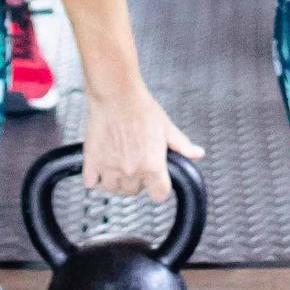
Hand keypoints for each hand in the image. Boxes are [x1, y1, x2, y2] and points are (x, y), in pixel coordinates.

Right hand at [81, 81, 203, 200]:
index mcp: (152, 166)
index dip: (159, 188)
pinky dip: (95, 177)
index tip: (156, 181)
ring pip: (112, 189)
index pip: (159, 195)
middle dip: (136, 181)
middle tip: (135, 163)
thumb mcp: (167, 127)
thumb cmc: (141, 107)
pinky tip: (100, 166)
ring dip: (115, 181)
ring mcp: (110, 168)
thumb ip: (182, 145)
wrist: (115, 94)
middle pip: (134, 192)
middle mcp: (132, 172)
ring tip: (117, 166)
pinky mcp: (92, 162)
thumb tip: (198, 154)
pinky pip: (91, 182)